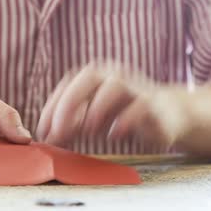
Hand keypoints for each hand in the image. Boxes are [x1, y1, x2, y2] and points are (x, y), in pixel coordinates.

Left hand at [36, 63, 191, 151]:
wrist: (168, 113)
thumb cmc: (123, 113)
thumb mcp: (93, 117)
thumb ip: (71, 123)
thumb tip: (46, 135)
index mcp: (96, 75)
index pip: (68, 84)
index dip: (52, 106)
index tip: (42, 130)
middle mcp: (114, 75)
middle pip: (89, 77)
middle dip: (69, 103)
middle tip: (57, 131)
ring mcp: (135, 87)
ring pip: (115, 86)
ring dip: (97, 107)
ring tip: (87, 129)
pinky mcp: (153, 104)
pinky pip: (140, 106)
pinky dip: (125, 120)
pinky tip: (114, 134)